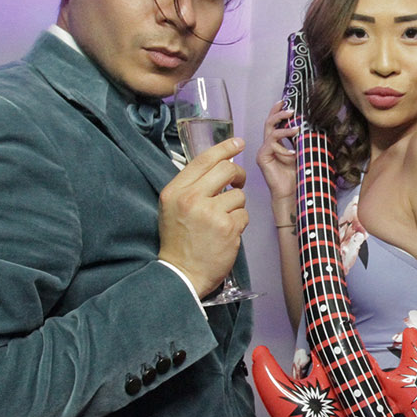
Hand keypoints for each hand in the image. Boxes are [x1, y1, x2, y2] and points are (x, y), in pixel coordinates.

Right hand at [157, 136, 247, 295]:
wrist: (181, 274)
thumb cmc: (179, 241)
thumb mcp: (173, 207)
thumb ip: (191, 186)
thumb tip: (219, 166)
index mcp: (175, 191)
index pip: (204, 160)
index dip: (224, 148)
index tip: (238, 142)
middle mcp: (191, 198)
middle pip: (227, 170)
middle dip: (238, 174)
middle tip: (238, 182)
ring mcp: (211, 213)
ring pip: (238, 195)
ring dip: (236, 206)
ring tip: (222, 221)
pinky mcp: (228, 228)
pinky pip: (244, 214)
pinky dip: (239, 223)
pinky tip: (227, 234)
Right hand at [255, 101, 299, 217]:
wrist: (293, 192)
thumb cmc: (298, 174)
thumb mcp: (303, 153)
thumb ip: (303, 141)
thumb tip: (312, 126)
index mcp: (277, 143)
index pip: (275, 123)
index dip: (278, 110)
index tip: (284, 101)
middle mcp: (268, 145)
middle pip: (269, 123)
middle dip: (279, 114)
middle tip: (291, 110)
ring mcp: (264, 151)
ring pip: (271, 133)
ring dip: (284, 130)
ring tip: (297, 130)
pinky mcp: (262, 159)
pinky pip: (270, 146)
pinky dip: (283, 148)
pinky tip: (293, 153)